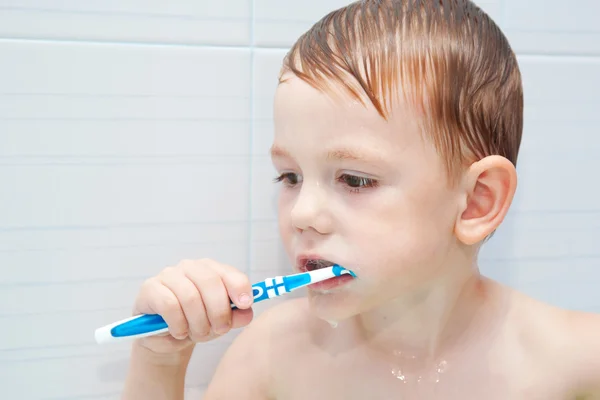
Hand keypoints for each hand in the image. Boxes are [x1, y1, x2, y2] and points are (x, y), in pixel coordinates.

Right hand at [131, 259, 253, 353]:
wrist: (166, 338)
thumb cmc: (196, 323)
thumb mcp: (221, 323)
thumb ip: (236, 316)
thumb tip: (247, 311)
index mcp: (211, 270)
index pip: (229, 273)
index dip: (239, 288)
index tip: (245, 304)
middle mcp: (190, 267)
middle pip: (210, 283)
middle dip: (218, 311)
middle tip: (220, 329)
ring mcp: (169, 275)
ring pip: (190, 297)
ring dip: (198, 322)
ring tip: (197, 333)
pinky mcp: (150, 288)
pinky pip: (169, 305)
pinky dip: (179, 324)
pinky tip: (179, 331)